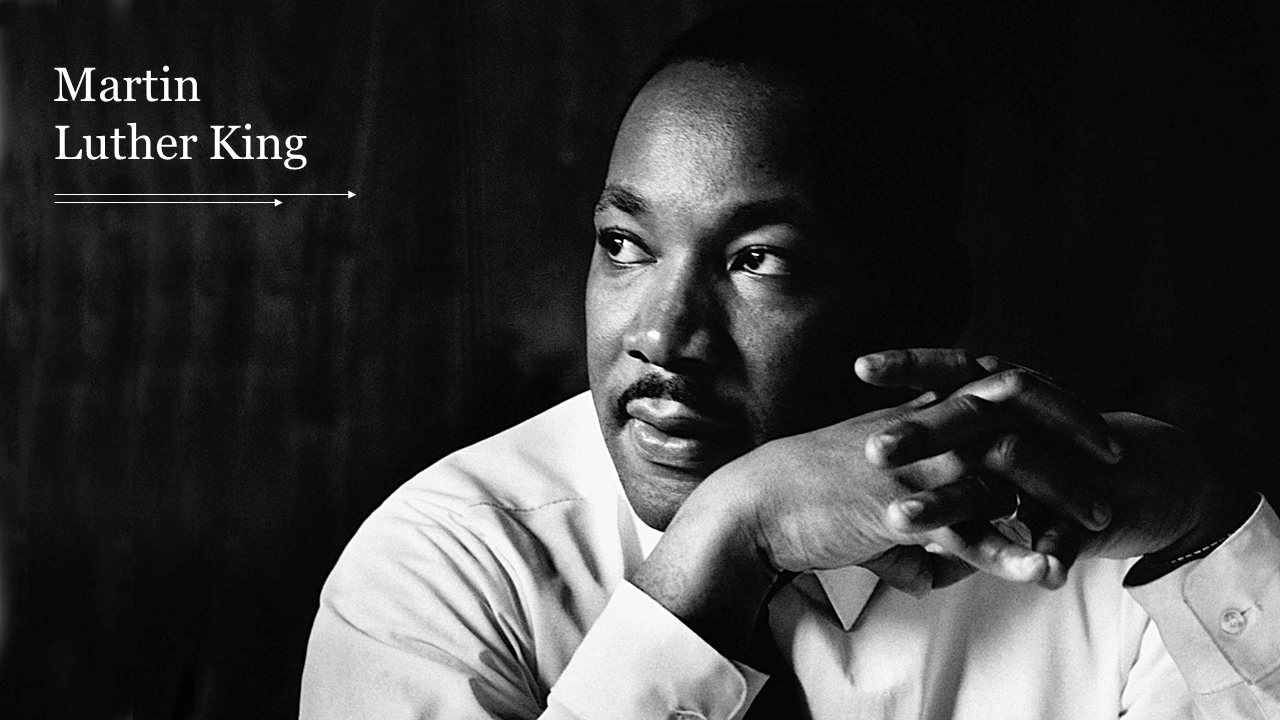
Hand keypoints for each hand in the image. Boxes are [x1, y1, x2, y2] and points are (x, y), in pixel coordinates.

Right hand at [630, 388, 1055, 660]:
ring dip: (1053, 499)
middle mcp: (919, 430)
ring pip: (1001, 476)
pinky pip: (967, 533)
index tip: (1081, 419)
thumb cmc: (805, 493)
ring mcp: (911, 467)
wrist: (756, 502)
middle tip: (1113, 458)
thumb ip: (916, 519)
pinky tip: (1042, 571)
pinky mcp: (896, 510)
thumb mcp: (867, 490)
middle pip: (1014, 415)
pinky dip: (1009, 554)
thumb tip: (947, 568)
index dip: (1045, 399)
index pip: (995, 387)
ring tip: (1094, 525)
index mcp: (916, 412)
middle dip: (1070, 434)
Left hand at [860, 349, 1256, 584]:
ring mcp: (1057, 465)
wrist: (1143, 479)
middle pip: (968, 417)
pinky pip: (1061, 535)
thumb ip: (938, 443)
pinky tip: (1028, 573)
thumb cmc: (1044, 456)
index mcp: (997, 398)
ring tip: (899, 521)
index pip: (949, 371)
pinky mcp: (1084, 515)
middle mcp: (1026, 422)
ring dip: (950, 502)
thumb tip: (870, 442)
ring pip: (1007, 473)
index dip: (910, 364)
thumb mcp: (990, 442)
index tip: (859, 367)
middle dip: (920, 433)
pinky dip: (1045, 554)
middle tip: (872, 450)